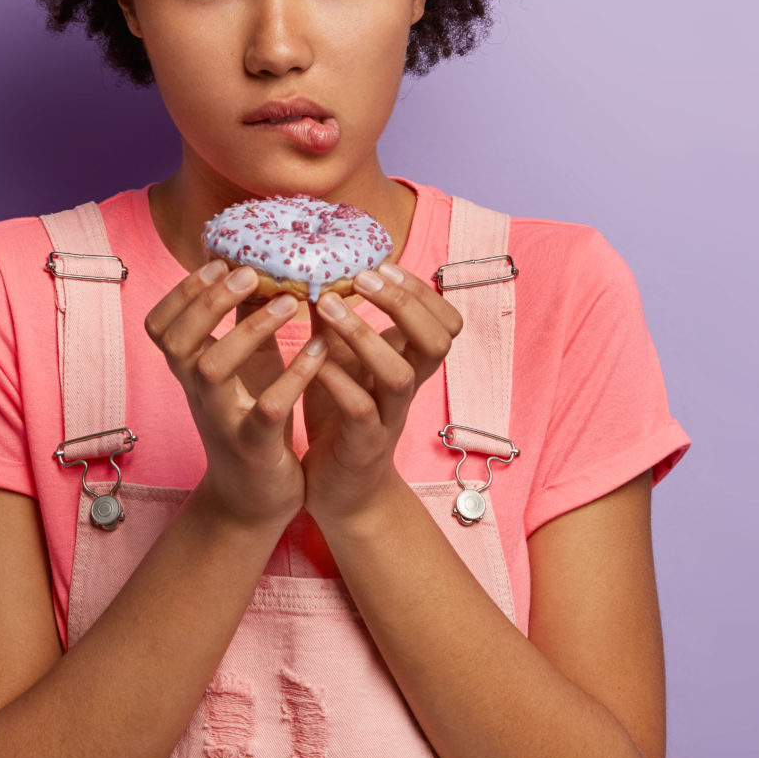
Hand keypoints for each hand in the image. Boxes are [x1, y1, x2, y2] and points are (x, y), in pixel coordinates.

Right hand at [145, 260, 328, 529]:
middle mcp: (197, 392)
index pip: (161, 324)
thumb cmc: (248, 418)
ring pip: (213, 370)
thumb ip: (240, 320)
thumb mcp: (241, 366)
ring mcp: (222, 420)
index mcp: (190, 370)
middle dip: (208, 301)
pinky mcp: (255, 446)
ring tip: (290, 302)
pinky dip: (292, 376)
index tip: (217, 260)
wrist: (251, 500)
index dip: (182, 291)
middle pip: (177, 341)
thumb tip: (251, 263)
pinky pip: (267, 408)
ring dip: (249, 330)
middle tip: (249, 271)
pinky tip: (319, 349)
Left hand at [299, 261, 463, 529]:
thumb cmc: (341, 416)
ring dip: (367, 336)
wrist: (341, 492)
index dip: (420, 291)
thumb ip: (336, 321)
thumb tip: (316, 268)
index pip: (444, 321)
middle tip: (362, 278)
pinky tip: (314, 362)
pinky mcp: (363, 447)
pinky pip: (361, 412)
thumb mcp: (341, 360)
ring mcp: (389, 419)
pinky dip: (338, 382)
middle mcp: (407, 389)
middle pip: (436, 341)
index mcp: (409, 364)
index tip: (382, 265)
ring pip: (400, 375)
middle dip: (404, 304)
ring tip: (330, 307)